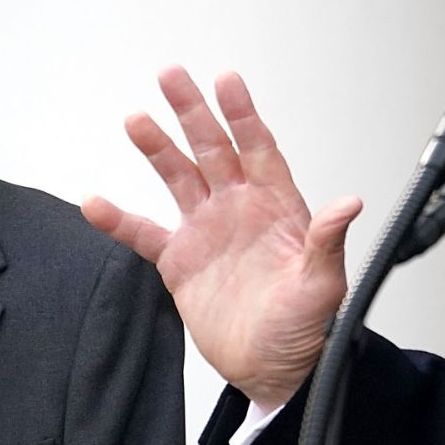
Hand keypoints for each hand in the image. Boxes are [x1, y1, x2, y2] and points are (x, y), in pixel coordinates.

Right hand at [83, 67, 362, 409]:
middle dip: (192, 112)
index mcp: (276, 206)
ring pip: (177, 178)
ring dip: (157, 149)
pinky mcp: (180, 261)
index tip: (226, 81)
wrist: (274, 369)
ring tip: (136, 119)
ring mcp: (207, 231)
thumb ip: (326, 240)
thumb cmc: (307, 327)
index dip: (242, 115)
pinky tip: (95, 204)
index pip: (258, 149)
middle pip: (212, 149)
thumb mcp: (322, 284)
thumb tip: (349, 204)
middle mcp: (239, 209)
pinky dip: (118, 220)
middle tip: (171, 75)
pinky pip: (143, 234)